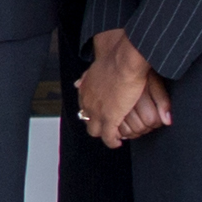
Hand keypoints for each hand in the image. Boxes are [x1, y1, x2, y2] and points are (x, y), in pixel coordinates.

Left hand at [75, 31, 166, 147]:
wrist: (123, 60)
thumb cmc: (115, 59)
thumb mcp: (94, 68)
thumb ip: (86, 78)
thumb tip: (77, 83)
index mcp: (85, 90)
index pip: (84, 106)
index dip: (92, 111)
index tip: (99, 113)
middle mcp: (88, 102)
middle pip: (87, 120)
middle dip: (96, 124)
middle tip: (107, 126)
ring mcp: (97, 112)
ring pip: (95, 131)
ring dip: (104, 134)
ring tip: (113, 135)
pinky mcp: (109, 119)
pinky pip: (108, 137)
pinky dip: (113, 142)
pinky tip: (117, 143)